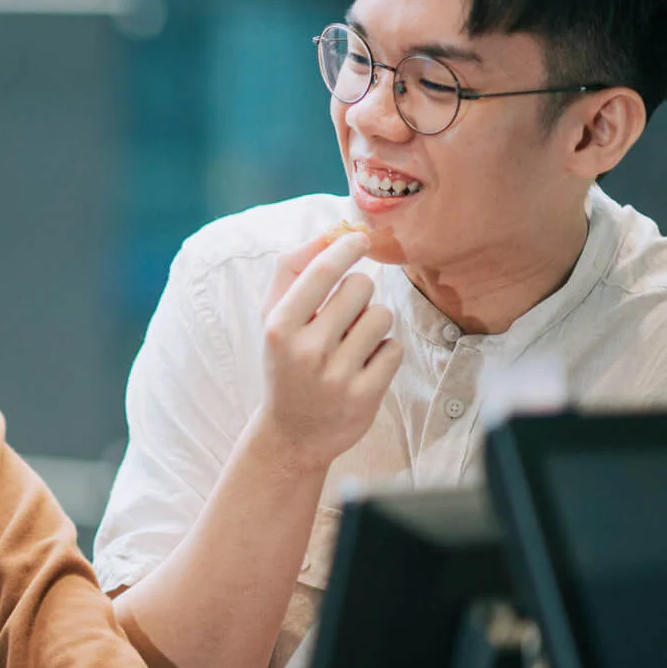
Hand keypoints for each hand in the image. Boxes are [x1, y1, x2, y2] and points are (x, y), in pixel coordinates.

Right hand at [254, 229, 401, 470]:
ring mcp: (336, 376)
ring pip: (382, 317)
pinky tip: (363, 367)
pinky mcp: (364, 396)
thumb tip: (331, 233)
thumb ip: (293, 270)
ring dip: (373, 324)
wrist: (292, 433)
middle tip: (343, 316)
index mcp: (278, 327)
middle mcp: (306, 350)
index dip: (347, 248)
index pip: (322, 272)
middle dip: (359, 294)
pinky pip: (394, 349)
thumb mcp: (273, 318)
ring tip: (353, 343)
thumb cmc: (285, 362)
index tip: (361, 239)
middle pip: (359, 288)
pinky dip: (383, 353)